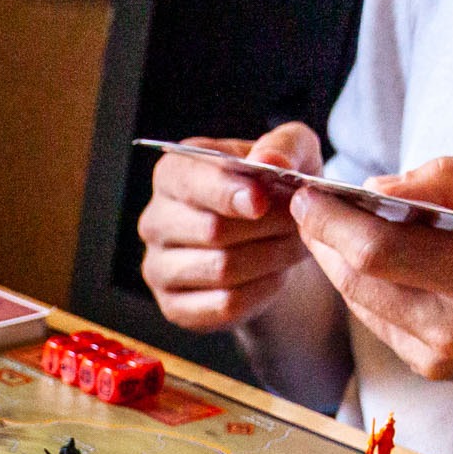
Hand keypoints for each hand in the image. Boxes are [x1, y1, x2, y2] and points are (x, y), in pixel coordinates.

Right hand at [138, 122, 323, 331]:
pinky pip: (224, 304)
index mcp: (173, 173)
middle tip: (297, 223)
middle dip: (265, 227)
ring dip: (269, 258)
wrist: (270, 243)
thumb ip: (285, 146)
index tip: (261, 201)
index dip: (227, 192)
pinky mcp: (175, 307)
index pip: (191, 182)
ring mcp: (159, 268)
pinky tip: (275, 275)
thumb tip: (268, 160)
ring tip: (292, 246)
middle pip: (211, 229)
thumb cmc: (274, 191)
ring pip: (221, 269)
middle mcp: (155, 221)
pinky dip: (261, 291)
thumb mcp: (292, 153)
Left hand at [288, 152, 452, 387]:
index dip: (329, 221)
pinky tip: (365, 260)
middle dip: (324, 241)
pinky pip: (385, 326)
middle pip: (357, 283)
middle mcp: (450, 329)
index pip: (373, 251)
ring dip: (340, 266)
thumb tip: (380, 187)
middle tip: (307, 205)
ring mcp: (442, 358)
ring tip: (328, 226)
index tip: (305, 194)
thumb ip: (452, 178)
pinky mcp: (441, 370)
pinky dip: (369, 291)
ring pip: (365, 307)